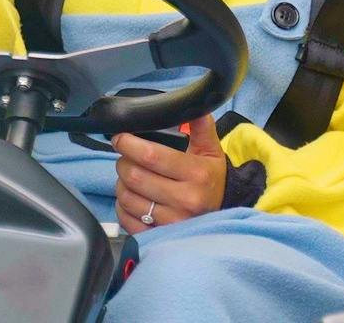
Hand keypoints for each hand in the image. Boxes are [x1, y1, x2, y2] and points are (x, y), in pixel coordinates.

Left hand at [114, 115, 227, 232]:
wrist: (222, 214)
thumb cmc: (211, 180)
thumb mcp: (211, 151)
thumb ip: (202, 127)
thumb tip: (194, 105)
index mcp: (196, 173)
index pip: (151, 156)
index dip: (129, 144)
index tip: (121, 137)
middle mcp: (185, 200)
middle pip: (135, 176)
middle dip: (123, 162)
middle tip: (126, 156)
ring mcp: (171, 221)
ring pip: (127, 198)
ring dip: (121, 183)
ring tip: (130, 176)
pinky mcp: (159, 237)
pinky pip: (126, 219)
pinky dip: (122, 206)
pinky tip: (133, 197)